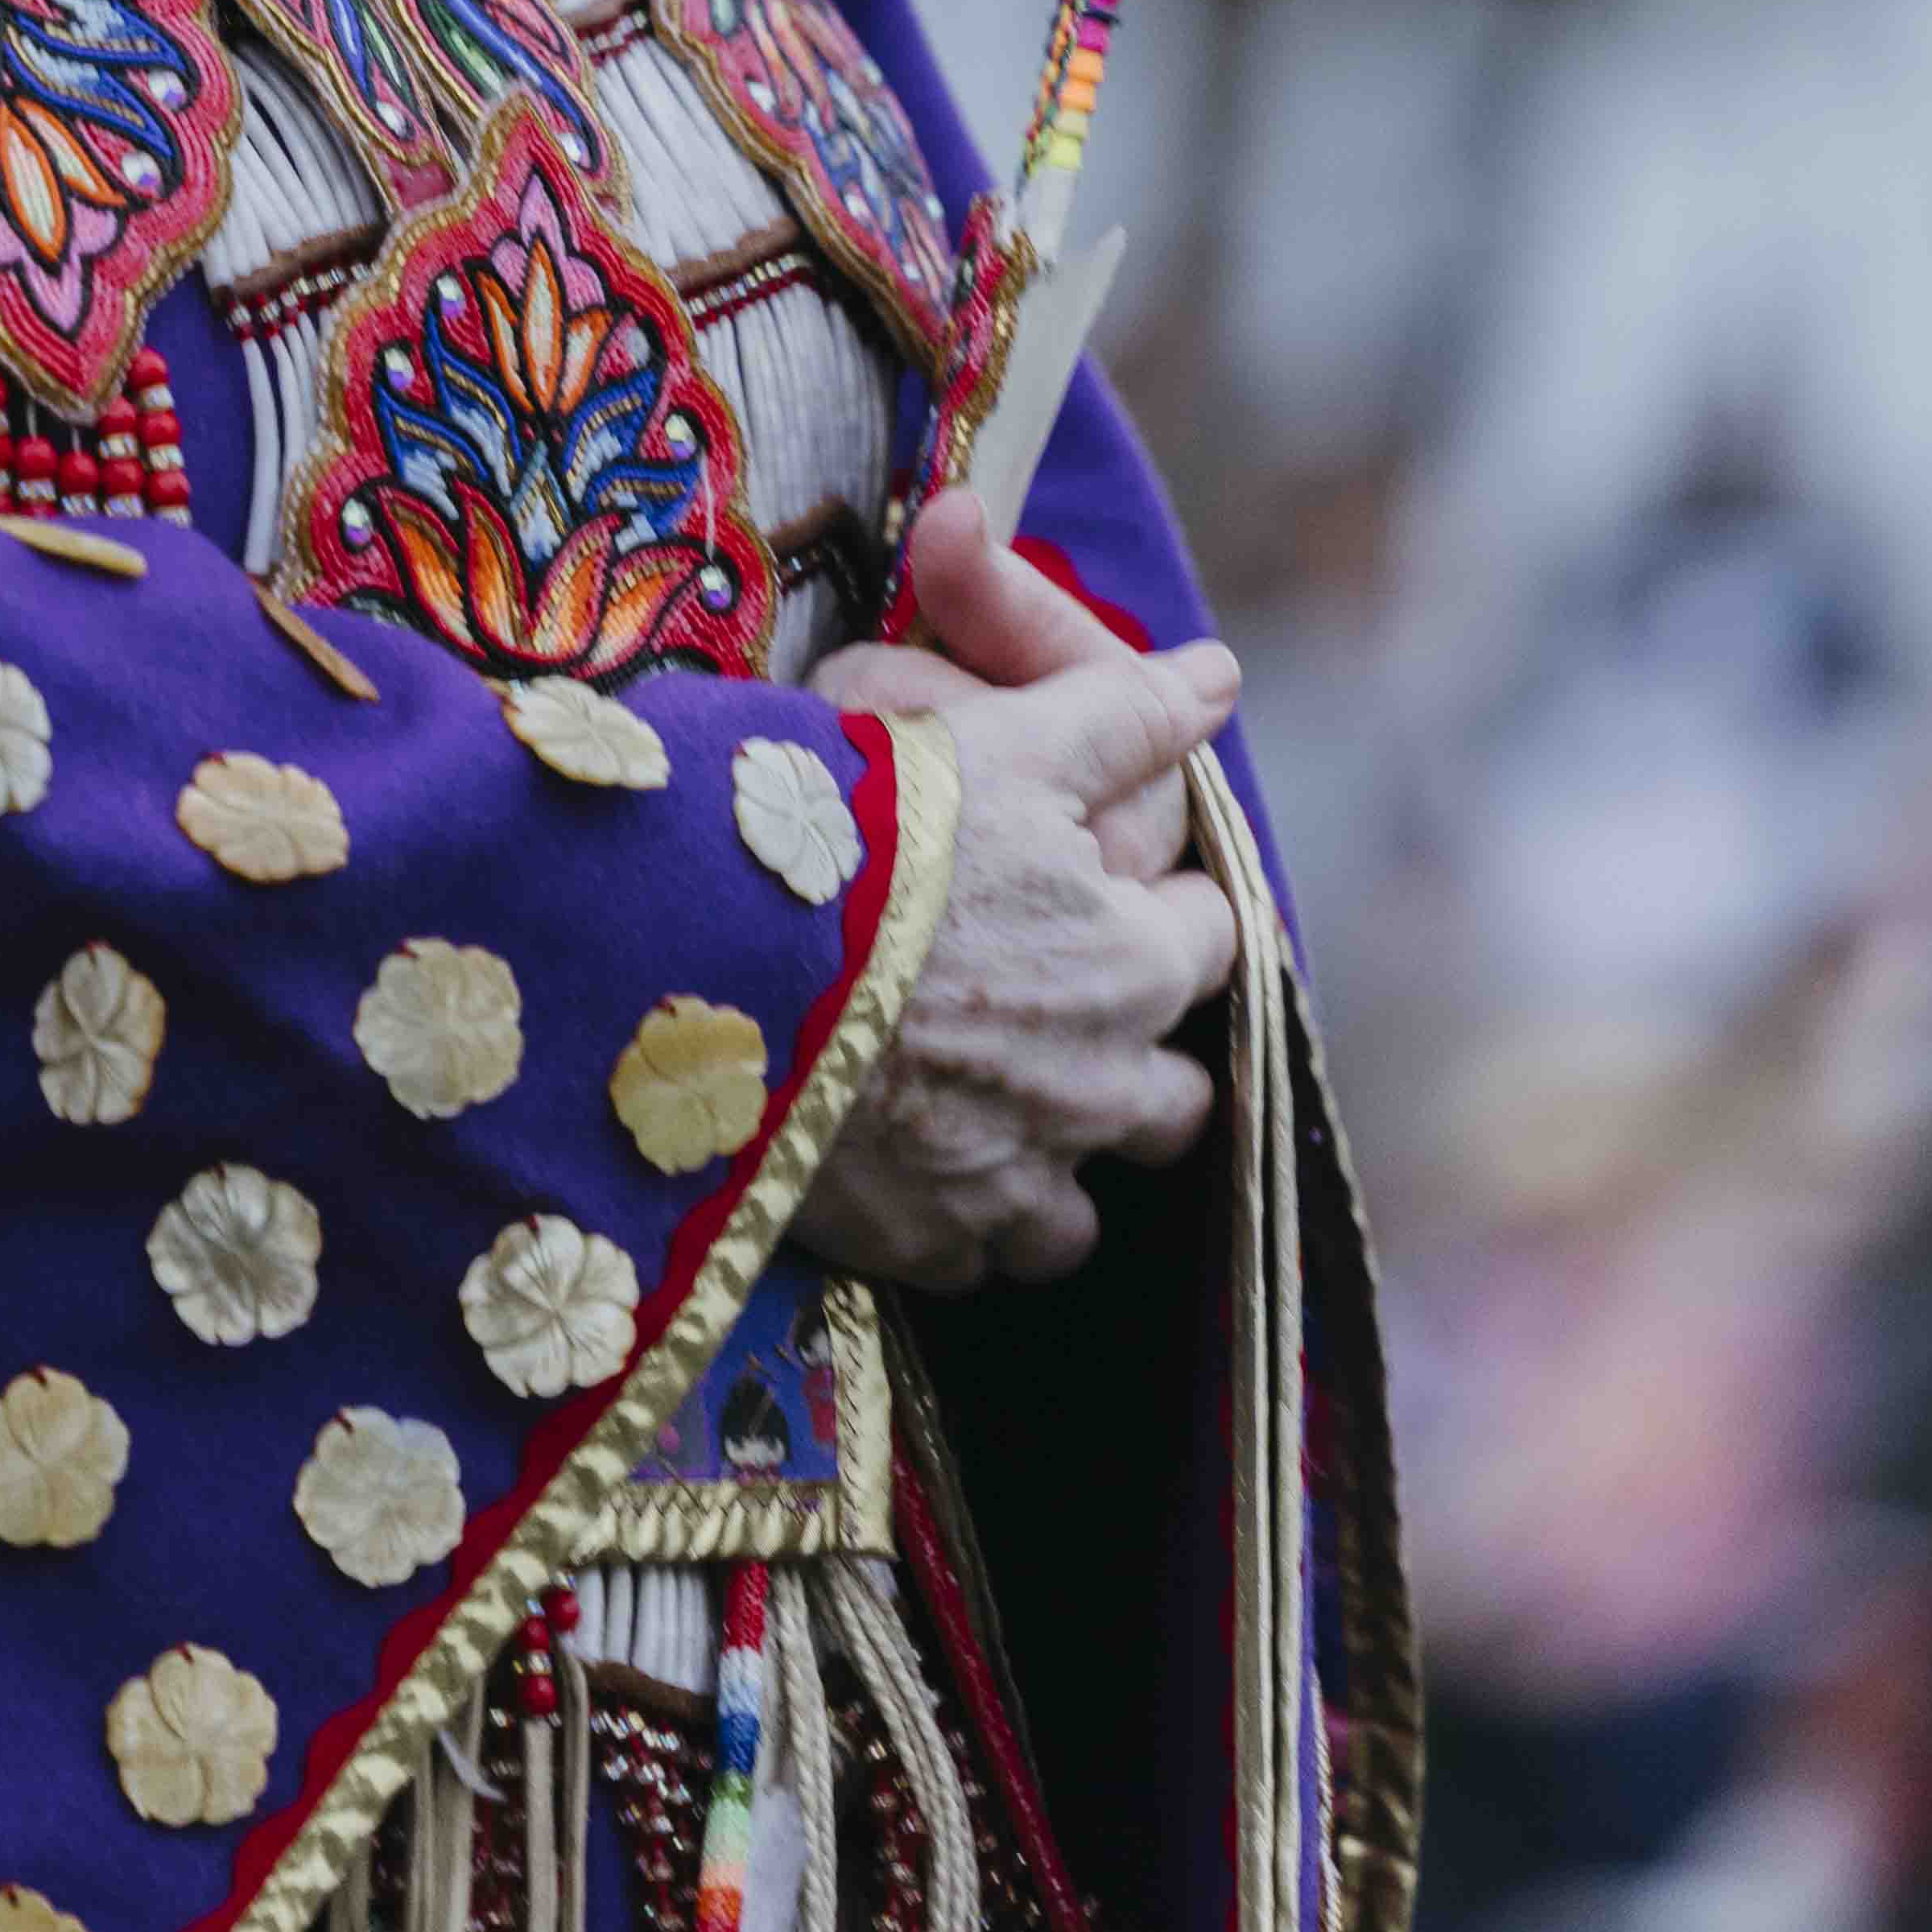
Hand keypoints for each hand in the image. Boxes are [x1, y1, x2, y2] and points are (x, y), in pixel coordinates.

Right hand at [791, 531, 1240, 1291]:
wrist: (711, 957)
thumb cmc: (869, 832)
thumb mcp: (1004, 744)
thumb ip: (1121, 717)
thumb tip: (1220, 676)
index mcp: (1133, 965)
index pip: (1211, 937)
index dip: (1163, 903)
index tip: (1106, 885)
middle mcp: (1097, 1090)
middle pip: (1175, 1096)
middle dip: (1134, 1055)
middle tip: (1054, 1004)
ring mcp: (1014, 1182)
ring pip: (1082, 1203)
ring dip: (1054, 1157)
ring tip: (985, 1100)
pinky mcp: (927, 1243)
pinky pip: (978, 1255)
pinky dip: (958, 1215)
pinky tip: (906, 1157)